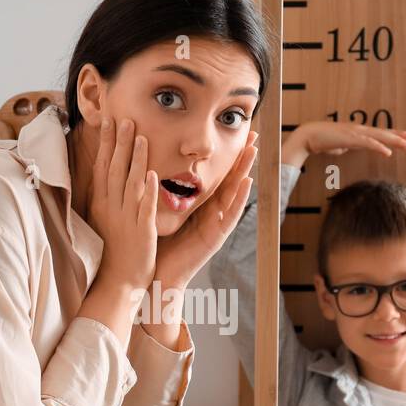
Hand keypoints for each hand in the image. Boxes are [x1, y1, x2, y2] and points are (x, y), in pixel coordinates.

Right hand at [87, 117, 157, 292]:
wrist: (117, 281)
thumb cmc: (111, 250)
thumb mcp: (104, 219)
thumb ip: (107, 196)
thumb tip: (105, 174)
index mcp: (102, 204)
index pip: (104, 167)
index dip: (106, 143)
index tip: (109, 121)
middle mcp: (112, 208)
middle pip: (115, 170)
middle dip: (120, 143)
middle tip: (125, 118)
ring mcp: (126, 219)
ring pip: (130, 184)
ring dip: (135, 160)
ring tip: (141, 136)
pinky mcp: (141, 232)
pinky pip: (144, 209)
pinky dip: (148, 192)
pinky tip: (152, 174)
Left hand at [153, 128, 259, 289]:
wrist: (156, 274)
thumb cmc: (156, 243)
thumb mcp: (162, 209)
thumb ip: (163, 189)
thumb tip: (151, 160)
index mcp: (199, 205)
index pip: (215, 174)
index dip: (224, 153)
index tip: (231, 130)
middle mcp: (211, 213)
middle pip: (229, 179)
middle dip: (241, 156)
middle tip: (251, 132)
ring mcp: (216, 225)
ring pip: (234, 193)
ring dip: (245, 171)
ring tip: (254, 151)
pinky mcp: (216, 237)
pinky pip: (231, 215)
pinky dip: (240, 199)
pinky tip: (248, 183)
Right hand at [282, 120, 405, 169]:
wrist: (309, 135)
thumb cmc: (323, 140)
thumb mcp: (340, 145)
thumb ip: (347, 145)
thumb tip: (348, 148)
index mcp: (359, 132)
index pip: (380, 134)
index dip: (395, 135)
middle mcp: (360, 130)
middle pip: (385, 135)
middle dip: (400, 140)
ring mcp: (356, 133)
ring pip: (381, 137)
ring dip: (395, 142)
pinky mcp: (351, 138)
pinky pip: (368, 144)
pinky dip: (379, 147)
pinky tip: (388, 152)